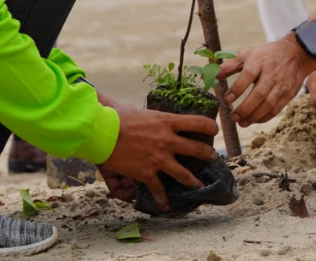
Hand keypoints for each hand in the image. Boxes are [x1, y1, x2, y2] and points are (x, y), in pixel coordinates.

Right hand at [97, 102, 216, 210]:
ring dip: (194, 181)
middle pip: (196, 149)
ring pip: (184, 174)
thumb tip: (137, 112)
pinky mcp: (147, 172)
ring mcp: (159, 158)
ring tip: (200, 186)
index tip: (213, 130)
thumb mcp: (136, 109)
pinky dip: (163, 200)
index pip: (197, 122)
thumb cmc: (115, 115)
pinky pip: (159, 189)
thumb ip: (143, 116)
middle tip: (212, 158)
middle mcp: (167, 140)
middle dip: (207, 155)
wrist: (102, 131)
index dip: (209, 127)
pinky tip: (166, 206)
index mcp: (166, 121)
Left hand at [218, 35, 314, 125]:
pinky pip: (276, 109)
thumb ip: (232, 64)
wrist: (297, 54)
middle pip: (259, 94)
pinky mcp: (288, 94)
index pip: (248, 75)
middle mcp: (271, 74)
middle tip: (233, 117)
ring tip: (241, 122)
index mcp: (260, 61)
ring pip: (268, 105)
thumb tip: (216, 75)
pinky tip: (254, 120)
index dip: (237, 88)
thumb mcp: (250, 54)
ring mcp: (281, 85)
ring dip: (254, 116)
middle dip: (245, 108)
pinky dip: (264, 117)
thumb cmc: (268, 55)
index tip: (227, 99)